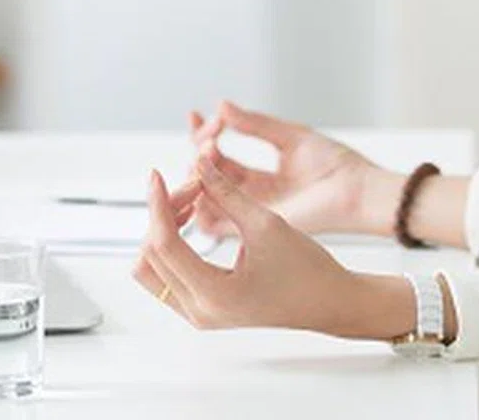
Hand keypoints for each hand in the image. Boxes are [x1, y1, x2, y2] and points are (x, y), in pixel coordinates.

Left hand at [132, 157, 411, 339]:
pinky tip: (193, 217)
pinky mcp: (203, 308)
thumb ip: (226, 193)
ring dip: (162, 230)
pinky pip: (167, 275)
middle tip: (191, 185)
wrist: (328, 301)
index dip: (158, 203)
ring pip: (151, 269)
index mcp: (214, 295)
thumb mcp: (267, 223)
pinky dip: (172, 244)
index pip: (164, 244)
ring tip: (191, 201)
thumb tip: (198, 164)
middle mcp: (199, 311)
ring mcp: (198, 314)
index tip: (157, 175)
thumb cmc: (307, 269)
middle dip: (162, 214)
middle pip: (150, 256)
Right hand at [183, 99, 391, 237]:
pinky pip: (214, 224)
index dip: (203, 135)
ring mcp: (252, 211)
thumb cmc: (336, 167)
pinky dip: (199, 202)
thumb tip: (221, 106)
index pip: (219, 156)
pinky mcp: (255, 227)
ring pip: (204, 197)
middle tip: (209, 135)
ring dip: (196, 173)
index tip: (195, 114)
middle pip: (207, 175)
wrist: (358, 192)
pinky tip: (202, 176)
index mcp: (262, 176)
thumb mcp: (291, 137)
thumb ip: (255, 125)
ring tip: (205, 150)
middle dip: (200, 150)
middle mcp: (252, 195)